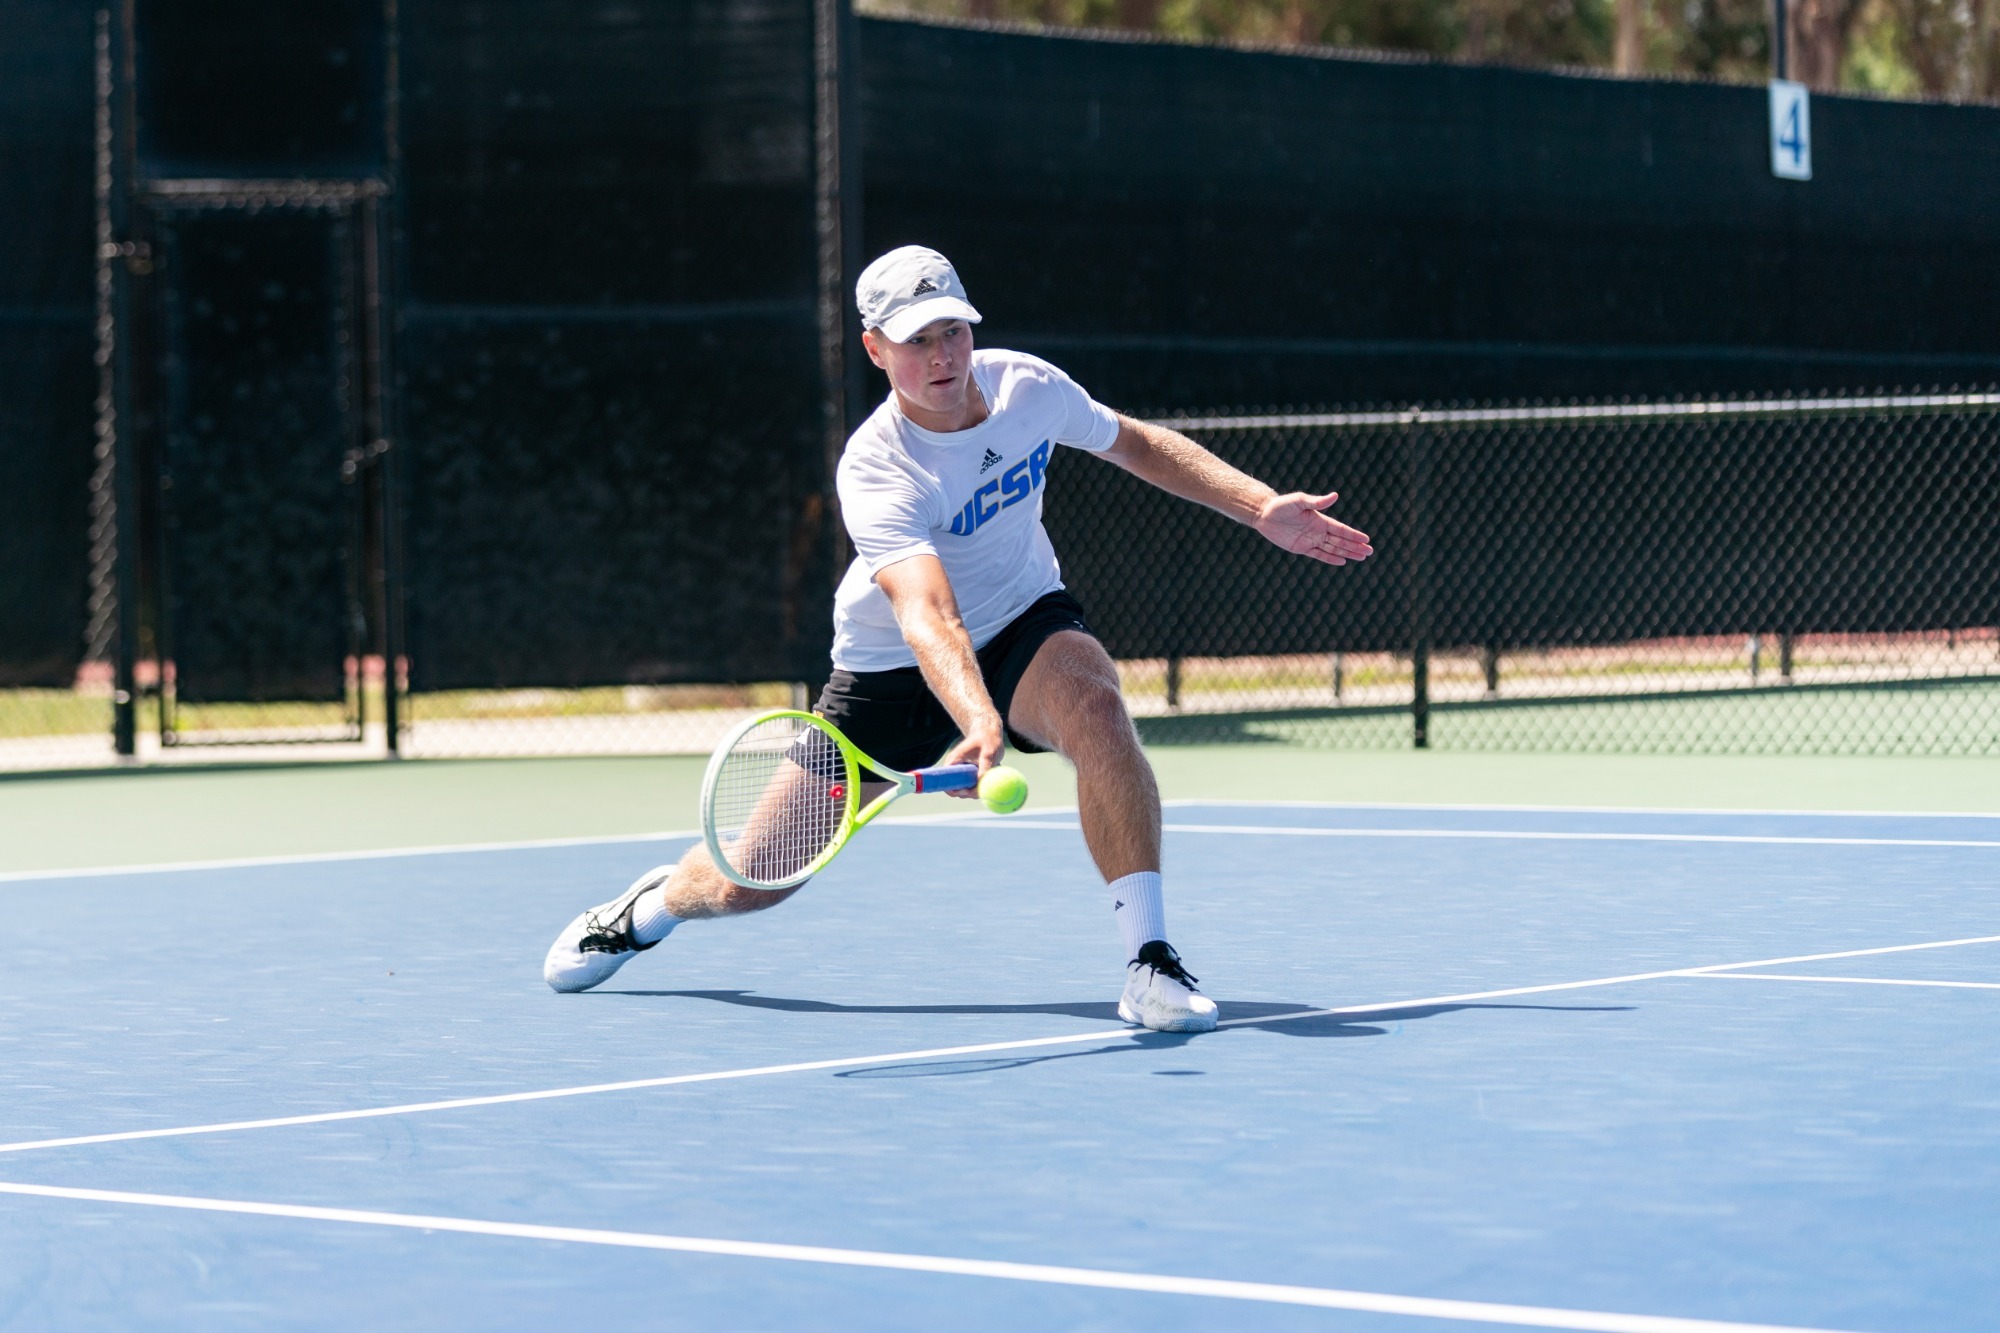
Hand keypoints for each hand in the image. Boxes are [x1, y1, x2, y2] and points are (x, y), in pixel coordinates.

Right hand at [940, 716, 1005, 798]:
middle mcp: (956, 768)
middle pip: (956, 788)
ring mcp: (964, 772)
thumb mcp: (988, 752)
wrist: (990, 733)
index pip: (945, 781)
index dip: (954, 790)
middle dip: (969, 793)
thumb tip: (981, 783)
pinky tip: (991, 776)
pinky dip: (983, 786)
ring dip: (978, 790)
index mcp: (954, 761)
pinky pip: (975, 786)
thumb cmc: (988, 739)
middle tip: (983, 790)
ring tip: (989, 779)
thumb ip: (985, 767)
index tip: (967, 790)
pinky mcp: (972, 775)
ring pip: (967, 789)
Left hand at [1254, 491, 1373, 565]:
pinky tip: (1342, 561)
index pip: (1341, 529)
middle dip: (1355, 546)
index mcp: (1320, 520)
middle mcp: (1318, 531)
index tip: (1367, 539)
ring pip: (1333, 549)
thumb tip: (1335, 495)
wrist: (1264, 514)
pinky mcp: (1301, 548)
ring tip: (1361, 557)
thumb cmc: (1281, 505)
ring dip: (1347, 553)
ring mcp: (1311, 540)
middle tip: (1370, 552)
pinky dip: (1330, 558)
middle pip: (1341, 541)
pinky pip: (1319, 555)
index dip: (1354, 535)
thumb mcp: (1299, 501)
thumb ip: (1317, 502)